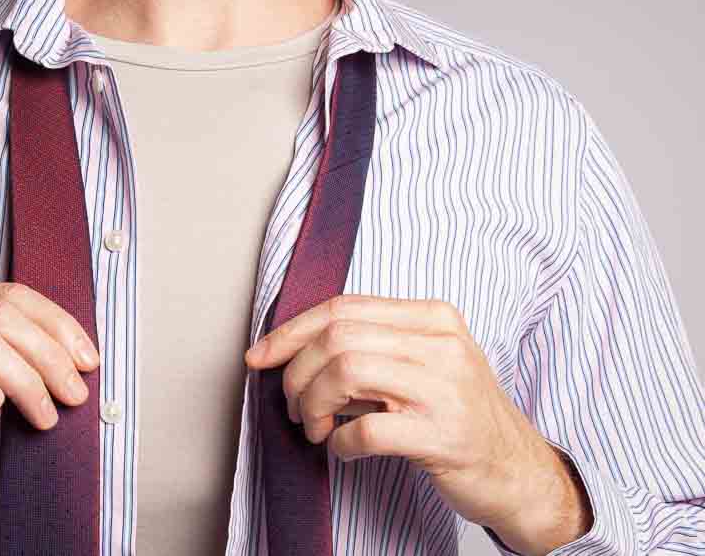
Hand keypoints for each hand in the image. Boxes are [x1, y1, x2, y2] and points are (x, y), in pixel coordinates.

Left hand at [243, 294, 590, 549]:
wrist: (517, 470)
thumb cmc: (457, 414)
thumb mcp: (422, 363)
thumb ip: (370, 346)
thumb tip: (291, 349)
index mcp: (432, 317)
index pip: (342, 308)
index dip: (291, 331)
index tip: (260, 356)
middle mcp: (441, 344)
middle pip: (336, 338)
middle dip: (297, 374)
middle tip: (295, 406)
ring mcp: (445, 389)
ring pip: (345, 373)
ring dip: (314, 405)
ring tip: (317, 427)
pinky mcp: (443, 436)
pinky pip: (366, 431)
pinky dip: (340, 444)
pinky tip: (344, 450)